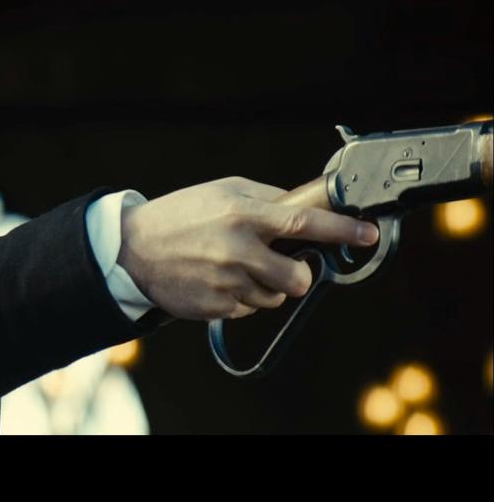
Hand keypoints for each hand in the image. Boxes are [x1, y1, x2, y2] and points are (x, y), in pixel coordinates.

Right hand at [117, 176, 379, 320]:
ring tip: (234, 268)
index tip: (367, 233)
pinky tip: (216, 280)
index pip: (305, 222)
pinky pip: (247, 309)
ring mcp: (227, 281)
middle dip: (296, 275)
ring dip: (264, 286)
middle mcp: (238, 249)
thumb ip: (264, 199)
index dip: (343, 230)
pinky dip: (239, 297)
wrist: (133, 250)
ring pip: (275, 297)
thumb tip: (304, 207)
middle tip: (281, 266)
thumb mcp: (221, 193)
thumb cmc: (180, 216)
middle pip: (297, 277)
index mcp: (243, 215)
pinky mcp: (216, 306)